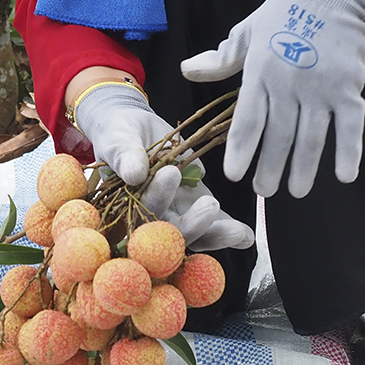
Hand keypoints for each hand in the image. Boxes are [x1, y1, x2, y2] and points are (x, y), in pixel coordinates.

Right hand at [72, 83, 252, 249]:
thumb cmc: (120, 134)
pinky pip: (212, 223)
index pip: (137, 221)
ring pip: (194, 234)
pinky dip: (228, 231)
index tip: (170, 175)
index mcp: (124, 208)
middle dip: (192, 226)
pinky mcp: (194, 205)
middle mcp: (149, 218)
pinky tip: (246, 237)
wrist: (136, 128)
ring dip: (216, 235)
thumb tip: (134, 173)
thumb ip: (125, 155)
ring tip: (239, 231)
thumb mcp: (118, 139)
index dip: (154, 208)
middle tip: (210, 204)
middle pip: (170, 236)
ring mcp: (174, 214)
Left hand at [180, 0, 364, 197]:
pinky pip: (351, 126)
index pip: (247, 120)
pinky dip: (348, 152)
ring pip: (311, 137)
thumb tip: (187, 70)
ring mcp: (322, 87)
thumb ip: (220, 59)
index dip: (241, 150)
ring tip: (296, 191)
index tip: (234, 175)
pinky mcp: (350, 87)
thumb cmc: (283, 11)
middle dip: (271, 168)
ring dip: (304, 168)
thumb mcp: (246, 31)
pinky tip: (344, 176)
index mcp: (260, 70)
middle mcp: (289, 83)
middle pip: (278, 136)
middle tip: (265, 191)